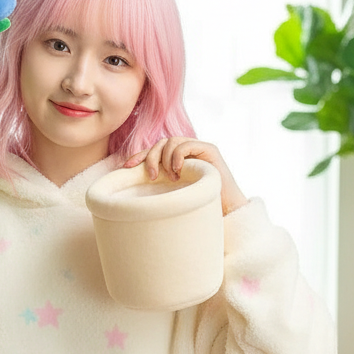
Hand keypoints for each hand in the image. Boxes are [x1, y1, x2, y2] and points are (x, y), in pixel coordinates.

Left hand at [124, 137, 248, 215]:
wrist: (227, 211)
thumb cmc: (200, 207)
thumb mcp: (173, 196)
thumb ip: (159, 188)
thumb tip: (133, 194)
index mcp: (176, 160)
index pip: (153, 151)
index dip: (138, 156)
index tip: (126, 167)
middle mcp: (186, 151)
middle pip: (159, 143)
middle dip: (150, 158)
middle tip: (152, 177)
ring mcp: (198, 149)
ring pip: (171, 142)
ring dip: (165, 159)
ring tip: (171, 178)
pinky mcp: (209, 150)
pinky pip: (185, 145)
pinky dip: (177, 157)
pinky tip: (178, 172)